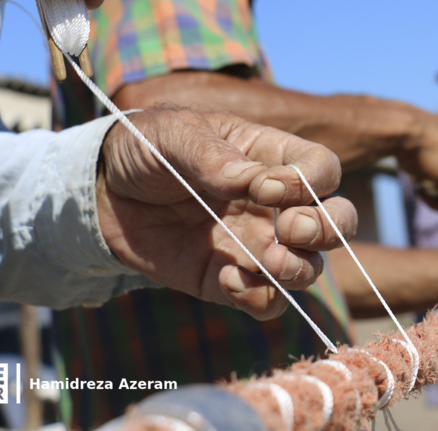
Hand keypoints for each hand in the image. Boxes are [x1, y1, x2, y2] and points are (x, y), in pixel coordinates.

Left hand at [96, 107, 356, 320]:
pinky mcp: (229, 279)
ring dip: (300, 269)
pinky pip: (267, 302)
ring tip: (267, 262)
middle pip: (337, 220)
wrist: (100, 192)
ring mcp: (256, 243)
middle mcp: (275, 203)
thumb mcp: (172, 135)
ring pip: (311, 267)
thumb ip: (211, 155)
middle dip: (328, 229)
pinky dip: (260, 298)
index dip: (308, 182)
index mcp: (271, 156)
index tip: (263, 186)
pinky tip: (227, 280)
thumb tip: (253, 181)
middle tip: (290, 230)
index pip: (321, 169)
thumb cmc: (145, 148)